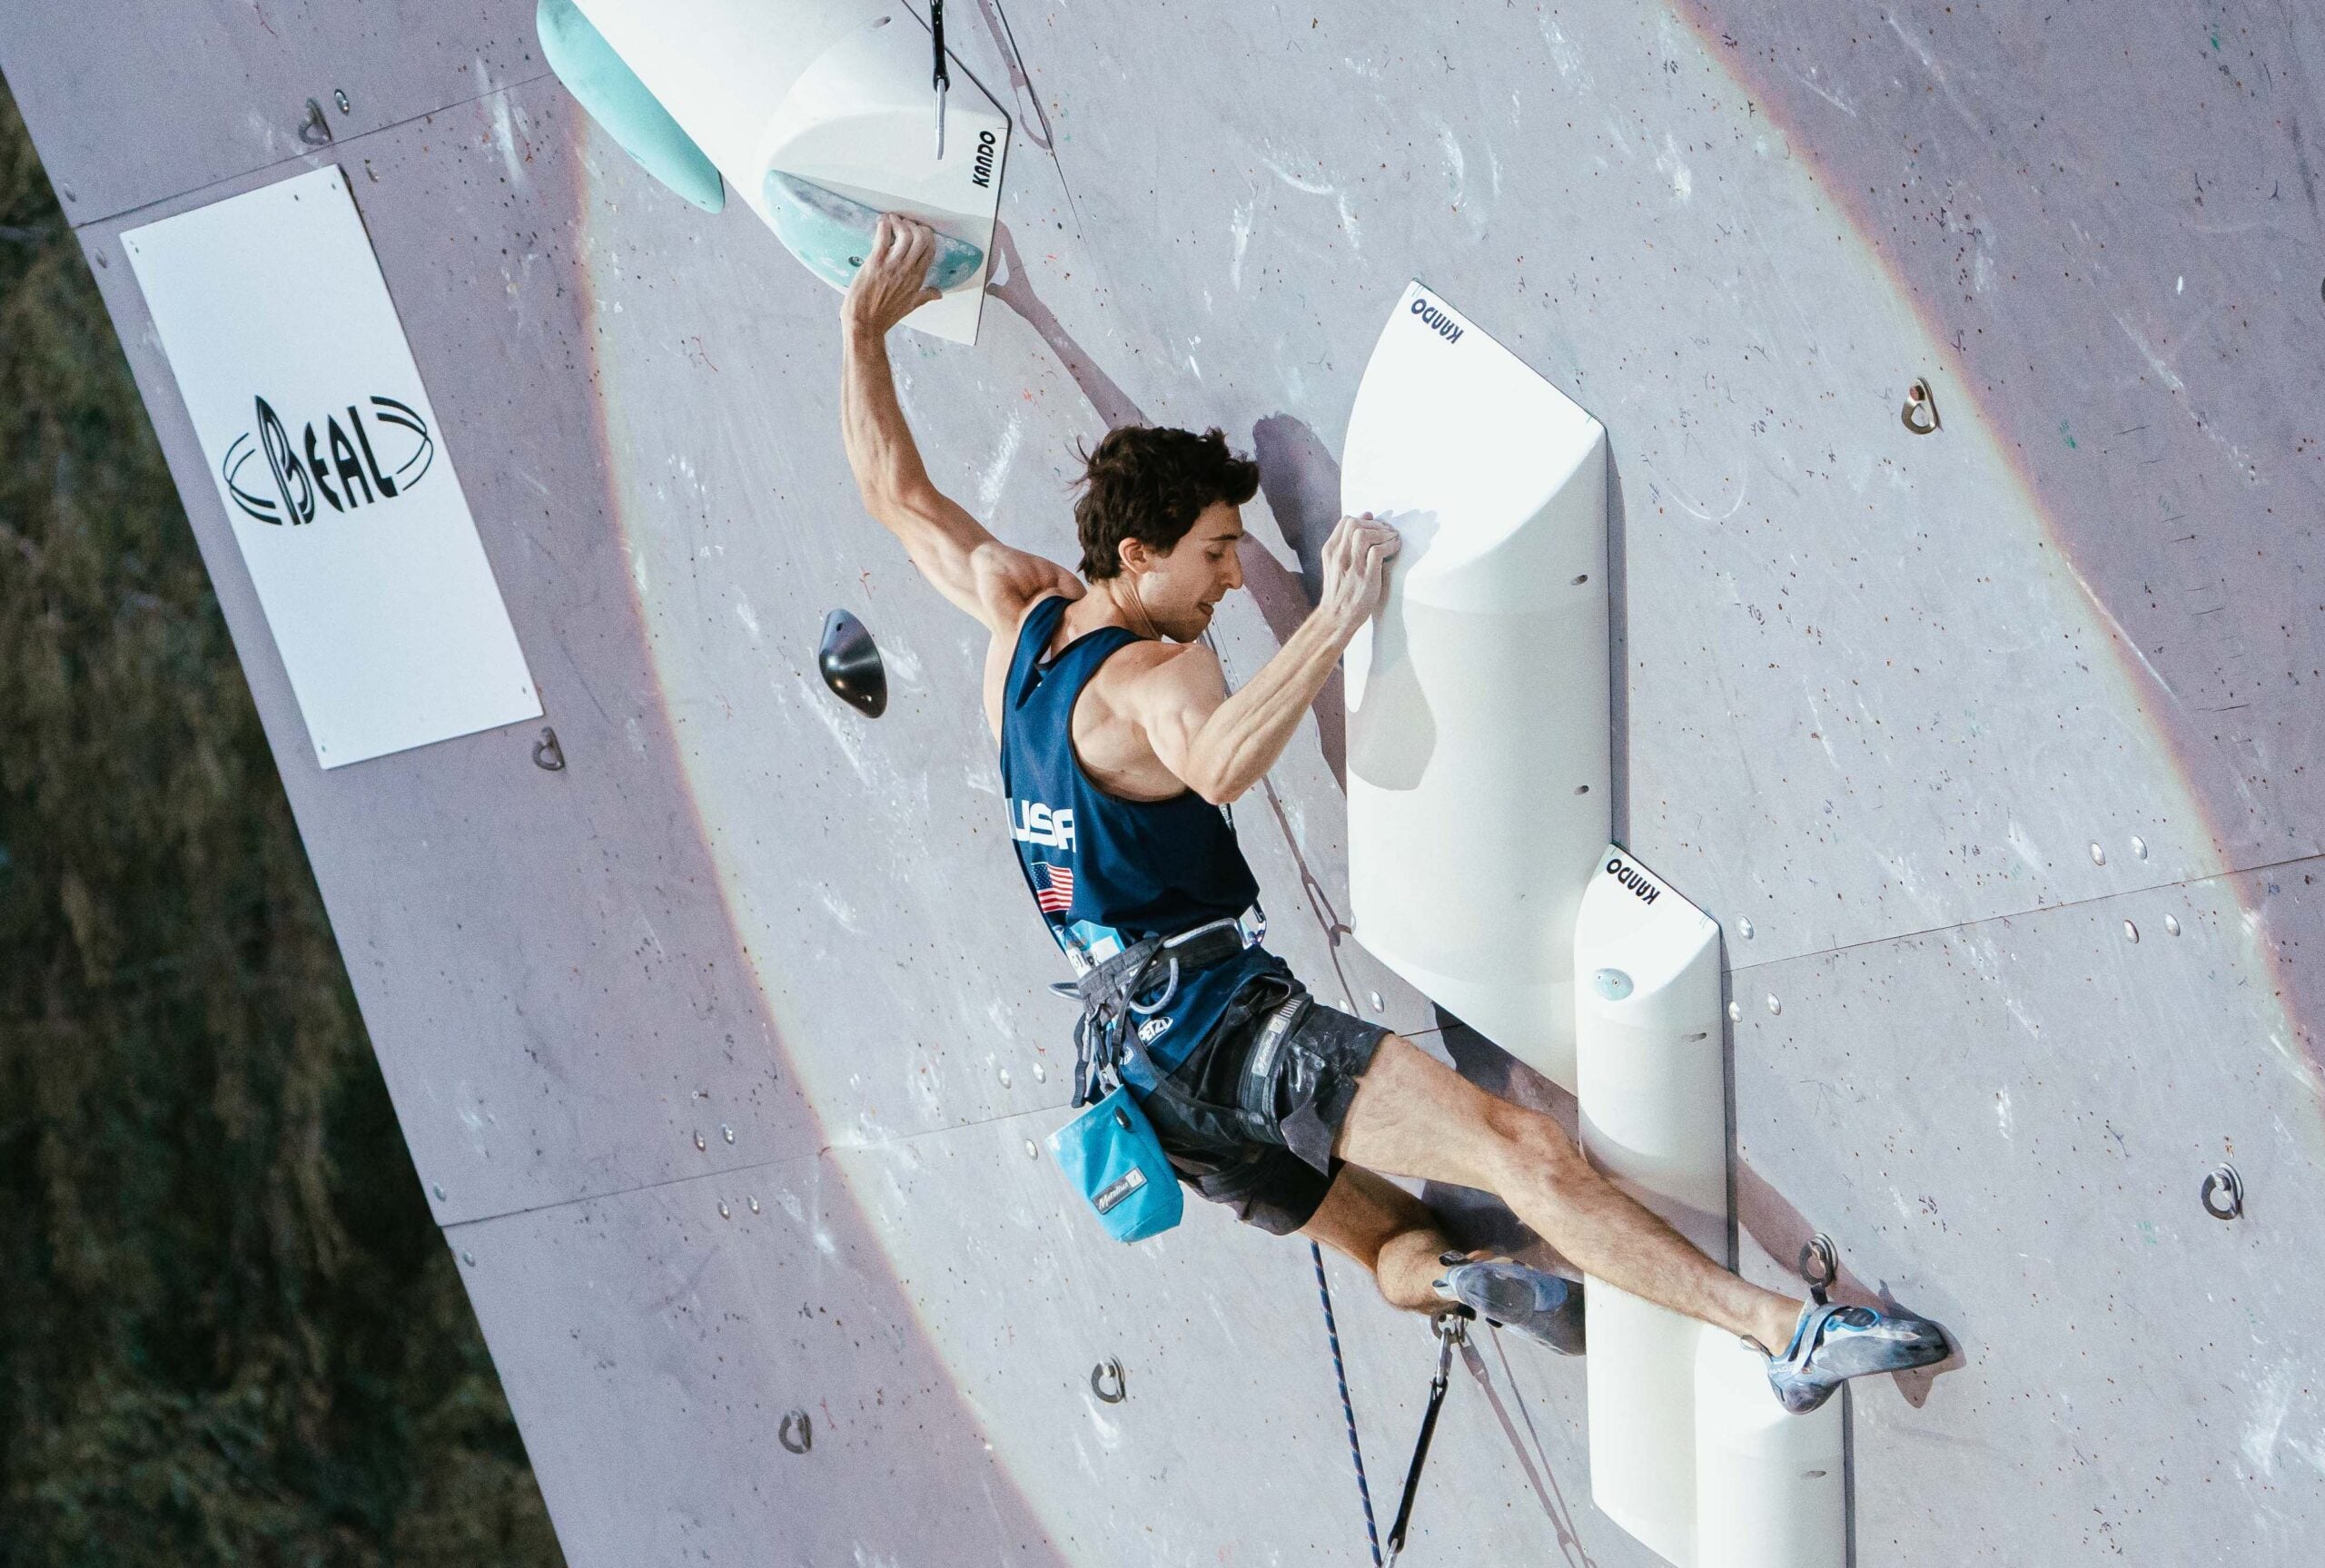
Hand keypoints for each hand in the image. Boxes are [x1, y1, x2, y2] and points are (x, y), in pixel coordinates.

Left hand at [841, 214, 940, 337]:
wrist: (865, 323)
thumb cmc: (884, 316)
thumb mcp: (911, 306)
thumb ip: (926, 296)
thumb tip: (938, 294)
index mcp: (918, 278)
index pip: (930, 249)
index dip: (926, 235)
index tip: (917, 230)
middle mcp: (908, 270)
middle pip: (921, 238)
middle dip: (914, 226)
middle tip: (904, 224)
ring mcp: (893, 265)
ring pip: (906, 234)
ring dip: (899, 222)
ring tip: (892, 220)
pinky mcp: (876, 262)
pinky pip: (884, 237)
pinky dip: (884, 225)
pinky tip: (882, 223)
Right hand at [1317, 512, 1400, 634]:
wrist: (1336, 617)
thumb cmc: (1340, 591)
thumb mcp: (1337, 564)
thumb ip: (1348, 543)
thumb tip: (1366, 516)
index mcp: (1330, 551)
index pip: (1346, 521)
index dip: (1364, 520)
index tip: (1375, 527)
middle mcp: (1339, 556)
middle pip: (1355, 524)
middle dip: (1374, 525)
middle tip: (1386, 532)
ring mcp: (1352, 566)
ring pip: (1365, 534)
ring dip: (1383, 533)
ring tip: (1392, 539)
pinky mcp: (1366, 577)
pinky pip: (1378, 551)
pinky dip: (1390, 545)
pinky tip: (1395, 548)